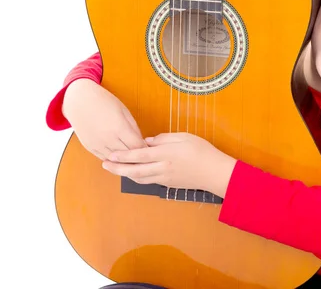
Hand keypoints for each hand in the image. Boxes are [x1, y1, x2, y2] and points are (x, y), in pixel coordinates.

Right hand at [63, 78, 146, 159]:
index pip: (137, 147)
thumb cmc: (104, 102)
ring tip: (132, 158)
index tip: (150, 150)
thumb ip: (134, 128)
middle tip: (144, 157)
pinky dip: (113, 159)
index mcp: (119, 128)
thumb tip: (141, 142)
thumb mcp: (124, 111)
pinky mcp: (90, 147)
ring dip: (125, 160)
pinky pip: (104, 158)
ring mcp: (97, 144)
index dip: (145, 149)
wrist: (79, 100)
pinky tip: (119, 156)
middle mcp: (108, 138)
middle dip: (137, 157)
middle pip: (128, 156)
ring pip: (116, 161)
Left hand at [102, 132, 236, 197]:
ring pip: (140, 178)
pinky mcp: (168, 184)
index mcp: (165, 154)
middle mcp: (162, 168)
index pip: (138, 155)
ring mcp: (164, 178)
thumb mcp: (184, 137)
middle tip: (104, 164)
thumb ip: (164, 138)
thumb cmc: (202, 151)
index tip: (110, 154)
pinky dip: (138, 177)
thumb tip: (148, 141)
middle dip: (117, 168)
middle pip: (134, 170)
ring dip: (125, 174)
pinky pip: (148, 181)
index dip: (122, 156)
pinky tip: (133, 173)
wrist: (215, 172)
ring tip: (115, 169)